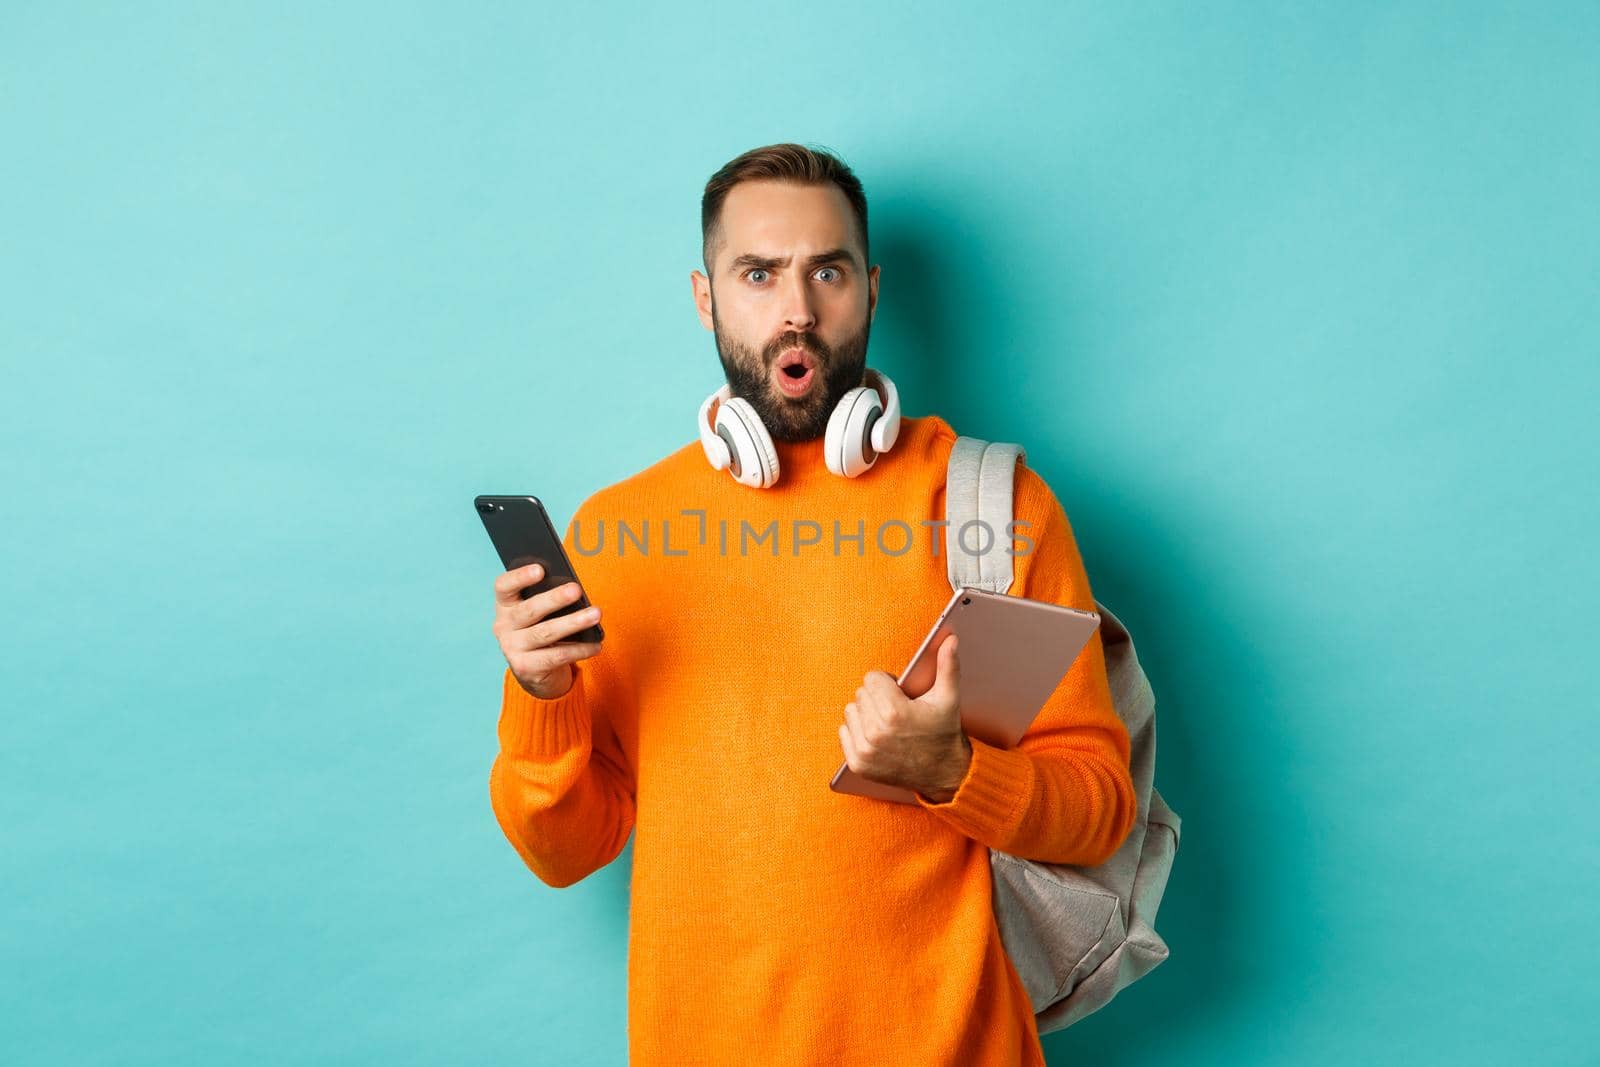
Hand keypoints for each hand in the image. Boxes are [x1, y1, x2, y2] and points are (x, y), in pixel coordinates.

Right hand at [492, 563, 603, 698]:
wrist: (534, 671)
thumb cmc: (540, 629)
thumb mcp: (539, 613)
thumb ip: (548, 601)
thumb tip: (574, 590)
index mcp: (505, 605)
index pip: (504, 586)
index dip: (519, 577)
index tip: (540, 569)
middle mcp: (503, 626)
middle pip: (529, 610)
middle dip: (554, 599)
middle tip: (576, 590)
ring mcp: (512, 648)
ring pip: (545, 633)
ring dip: (573, 623)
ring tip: (595, 614)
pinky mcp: (525, 668)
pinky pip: (556, 656)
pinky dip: (579, 650)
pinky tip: (595, 644)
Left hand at [838, 633, 971, 800]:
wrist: (944, 775)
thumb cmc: (944, 733)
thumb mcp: (948, 699)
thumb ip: (947, 666)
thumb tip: (951, 639)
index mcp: (895, 712)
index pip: (872, 678)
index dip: (887, 683)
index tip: (901, 694)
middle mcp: (876, 732)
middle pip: (861, 694)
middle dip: (877, 698)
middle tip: (897, 710)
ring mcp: (866, 750)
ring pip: (851, 711)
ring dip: (866, 714)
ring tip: (887, 723)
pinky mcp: (858, 764)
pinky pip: (844, 732)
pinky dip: (857, 732)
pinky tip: (877, 737)